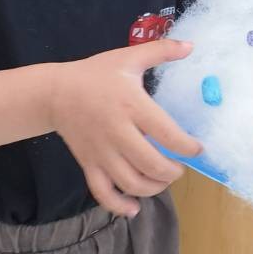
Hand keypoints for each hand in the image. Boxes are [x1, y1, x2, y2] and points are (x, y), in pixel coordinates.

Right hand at [47, 40, 203, 218]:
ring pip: (131, 182)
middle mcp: (117, 132)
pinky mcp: (88, 164)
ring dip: (153, 188)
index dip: (188, 147)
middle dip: (173, 172)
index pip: (167, 133)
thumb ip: (161, 50)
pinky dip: (119, 206)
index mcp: (131, 104)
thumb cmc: (96, 74)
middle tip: (179, 167)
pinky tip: (133, 207)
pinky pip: (102, 192)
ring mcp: (101, 151)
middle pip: (151, 164)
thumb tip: (191, 45)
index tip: (197, 148)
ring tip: (162, 180)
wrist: (55, 92)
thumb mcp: (128, 57)